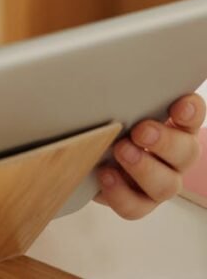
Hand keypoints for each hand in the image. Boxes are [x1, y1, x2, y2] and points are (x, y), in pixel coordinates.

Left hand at [94, 94, 205, 219]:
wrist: (88, 160)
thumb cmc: (107, 128)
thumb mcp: (115, 109)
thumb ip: (122, 98)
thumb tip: (105, 74)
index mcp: (174, 128)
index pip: (192, 116)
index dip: (191, 111)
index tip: (180, 104)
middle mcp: (173, 157)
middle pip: (186, 152)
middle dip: (165, 142)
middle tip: (141, 131)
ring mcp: (158, 182)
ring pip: (166, 184)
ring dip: (144, 168)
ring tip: (121, 152)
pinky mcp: (138, 202)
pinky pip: (136, 207)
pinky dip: (120, 193)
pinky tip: (105, 175)